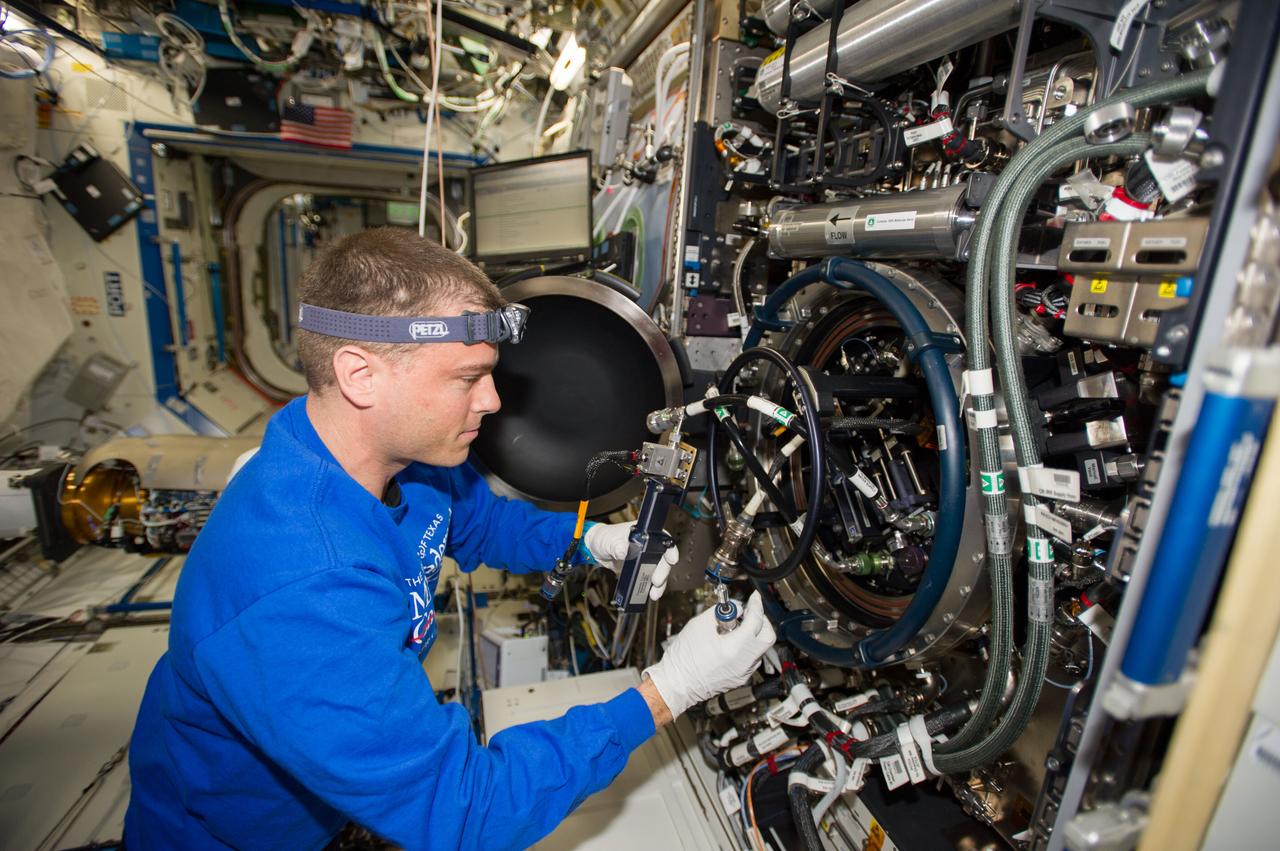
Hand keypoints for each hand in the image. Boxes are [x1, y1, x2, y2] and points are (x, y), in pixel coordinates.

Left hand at [582, 521, 677, 600]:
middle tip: (656, 581)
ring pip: (658, 572)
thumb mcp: (609, 541)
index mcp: (643, 534)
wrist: (596, 549)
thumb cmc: (604, 537)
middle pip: (663, 559)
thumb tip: (624, 551)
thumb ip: (617, 546)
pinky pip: (648, 580)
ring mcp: (644, 558)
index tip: (672, 560)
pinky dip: (649, 587)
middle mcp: (647, 546)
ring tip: (654, 593)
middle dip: (663, 572)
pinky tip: (647, 594)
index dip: (670, 549)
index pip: (663, 539)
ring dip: (658, 584)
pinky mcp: (639, 570)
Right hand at [641, 591, 775, 717]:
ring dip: (754, 634)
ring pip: (761, 648)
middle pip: (768, 636)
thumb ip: (720, 612)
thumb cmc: (683, 658)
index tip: (754, 597)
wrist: (676, 684)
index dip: (756, 605)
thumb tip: (735, 607)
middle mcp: (744, 662)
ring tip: (737, 627)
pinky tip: (732, 641)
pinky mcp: (740, 678)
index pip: (756, 621)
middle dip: (762, 621)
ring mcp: (744, 673)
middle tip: (750, 612)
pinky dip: (747, 646)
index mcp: (734, 648)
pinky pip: (752, 658)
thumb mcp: (699, 625)